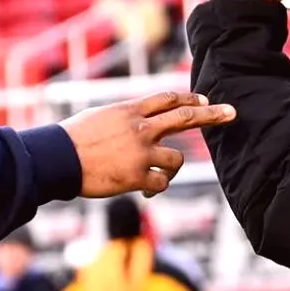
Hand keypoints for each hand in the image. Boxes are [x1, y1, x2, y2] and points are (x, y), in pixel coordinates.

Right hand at [61, 91, 236, 197]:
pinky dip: (157, 188)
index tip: (203, 100)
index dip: (188, 99)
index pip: (167, 99)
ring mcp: (140, 152)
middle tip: (232, 113)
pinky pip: (161, 183)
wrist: (57, 158)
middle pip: (185, 117)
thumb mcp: (100, 117)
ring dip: (171, 168)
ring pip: (176, 159)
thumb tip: (136, 118)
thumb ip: (123, 117)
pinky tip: (146, 192)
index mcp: (130, 111)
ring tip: (158, 175)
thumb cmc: (72, 138)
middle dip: (212, 114)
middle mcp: (140, 128)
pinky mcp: (136, 176)